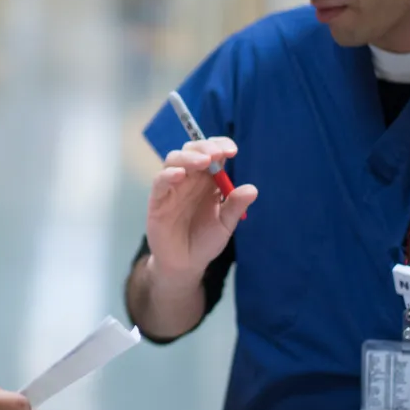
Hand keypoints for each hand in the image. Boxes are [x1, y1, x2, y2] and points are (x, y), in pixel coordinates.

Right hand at [146, 137, 256, 279]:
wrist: (185, 264)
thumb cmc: (205, 241)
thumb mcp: (225, 224)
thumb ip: (235, 206)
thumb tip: (252, 189)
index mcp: (207, 180)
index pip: (212, 153)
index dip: (220, 145)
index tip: (232, 150)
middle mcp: (189, 179)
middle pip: (192, 151)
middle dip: (204, 147)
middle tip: (217, 153)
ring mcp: (172, 187)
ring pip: (174, 160)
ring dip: (189, 157)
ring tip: (204, 161)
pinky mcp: (157, 200)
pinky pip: (159, 182)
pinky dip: (168, 175)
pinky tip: (180, 175)